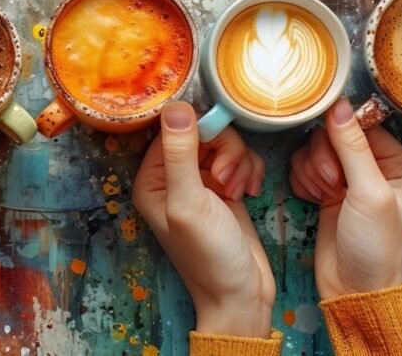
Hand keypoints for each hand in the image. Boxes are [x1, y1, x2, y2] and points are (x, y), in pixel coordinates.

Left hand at [132, 102, 273, 337]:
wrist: (242, 294)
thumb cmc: (209, 256)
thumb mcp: (190, 202)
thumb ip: (180, 154)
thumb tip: (175, 106)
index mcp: (151, 179)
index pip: (173, 129)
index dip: (200, 131)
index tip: (218, 154)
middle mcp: (172, 177)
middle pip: (202, 132)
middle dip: (224, 150)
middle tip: (228, 180)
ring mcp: (200, 182)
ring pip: (224, 144)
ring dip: (239, 162)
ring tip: (238, 190)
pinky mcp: (225, 188)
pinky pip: (240, 159)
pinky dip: (249, 170)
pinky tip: (250, 193)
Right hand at [289, 98, 401, 299]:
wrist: (352, 287)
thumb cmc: (374, 246)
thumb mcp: (368, 193)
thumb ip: (352, 147)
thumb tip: (339, 105)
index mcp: (399, 165)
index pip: (363, 126)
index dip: (342, 136)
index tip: (337, 163)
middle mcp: (376, 168)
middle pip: (334, 135)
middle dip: (325, 158)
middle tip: (332, 185)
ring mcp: (349, 178)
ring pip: (315, 149)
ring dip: (312, 170)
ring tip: (324, 195)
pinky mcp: (326, 189)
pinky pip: (303, 165)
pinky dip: (302, 180)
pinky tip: (313, 199)